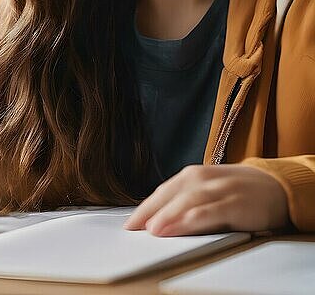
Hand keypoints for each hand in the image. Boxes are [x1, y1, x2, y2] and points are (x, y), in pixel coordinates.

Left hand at [124, 164, 289, 235]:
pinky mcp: (235, 202)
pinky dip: (193, 218)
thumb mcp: (208, 193)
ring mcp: (218, 189)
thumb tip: (158, 224)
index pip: (161, 193)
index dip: (144, 208)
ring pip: (187, 202)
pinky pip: (210, 211)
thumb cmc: (237, 191)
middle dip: (150, 213)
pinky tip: (181, 226)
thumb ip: (186, 204)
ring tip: (152, 230)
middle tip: (133, 229)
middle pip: (169, 196)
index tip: (129, 224)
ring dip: (168, 216)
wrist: (276, 186)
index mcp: (191, 176)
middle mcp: (201, 178)